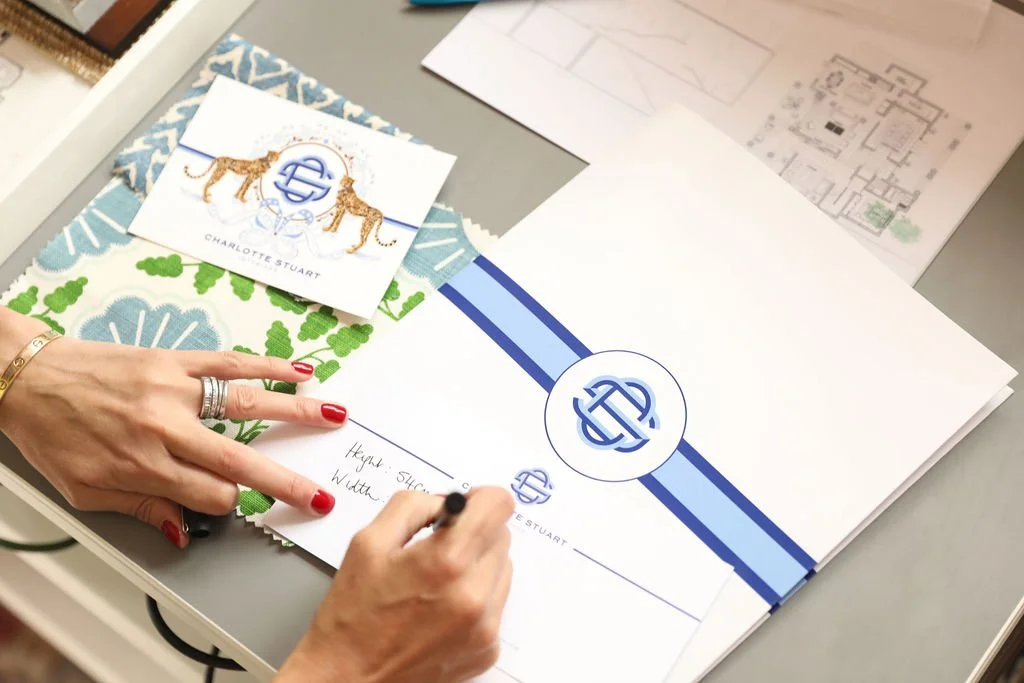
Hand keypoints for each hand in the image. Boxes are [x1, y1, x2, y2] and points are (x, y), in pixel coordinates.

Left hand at [0, 311, 347, 548]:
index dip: (228, 503)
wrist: (27, 377)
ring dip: (297, 413)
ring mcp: (173, 390)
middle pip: (240, 460)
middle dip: (286, 482)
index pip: (210, 495)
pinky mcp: (173, 360)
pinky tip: (300, 372)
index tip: (234, 501)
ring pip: (247, 404)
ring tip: (335, 417)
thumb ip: (141, 509)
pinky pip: (229, 362)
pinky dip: (268, 366)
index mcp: (144, 466)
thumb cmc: (53, 435)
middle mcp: (165, 429)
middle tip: (319, 496)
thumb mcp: (86, 492)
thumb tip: (184, 530)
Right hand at [278, 488, 514, 682]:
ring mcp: (485, 626)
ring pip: (502, 569)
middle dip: (474, 532)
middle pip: (502, 536)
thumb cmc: (353, 615)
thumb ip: (413, 505)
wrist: (347, 679)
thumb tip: (448, 502)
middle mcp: (474, 595)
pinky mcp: (487, 649)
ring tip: (437, 581)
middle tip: (438, 546)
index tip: (464, 506)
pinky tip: (441, 607)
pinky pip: (497, 603)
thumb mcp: (368, 542)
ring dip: (478, 564)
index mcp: (445, 562)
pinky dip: (476, 597)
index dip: (481, 498)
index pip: (499, 505)